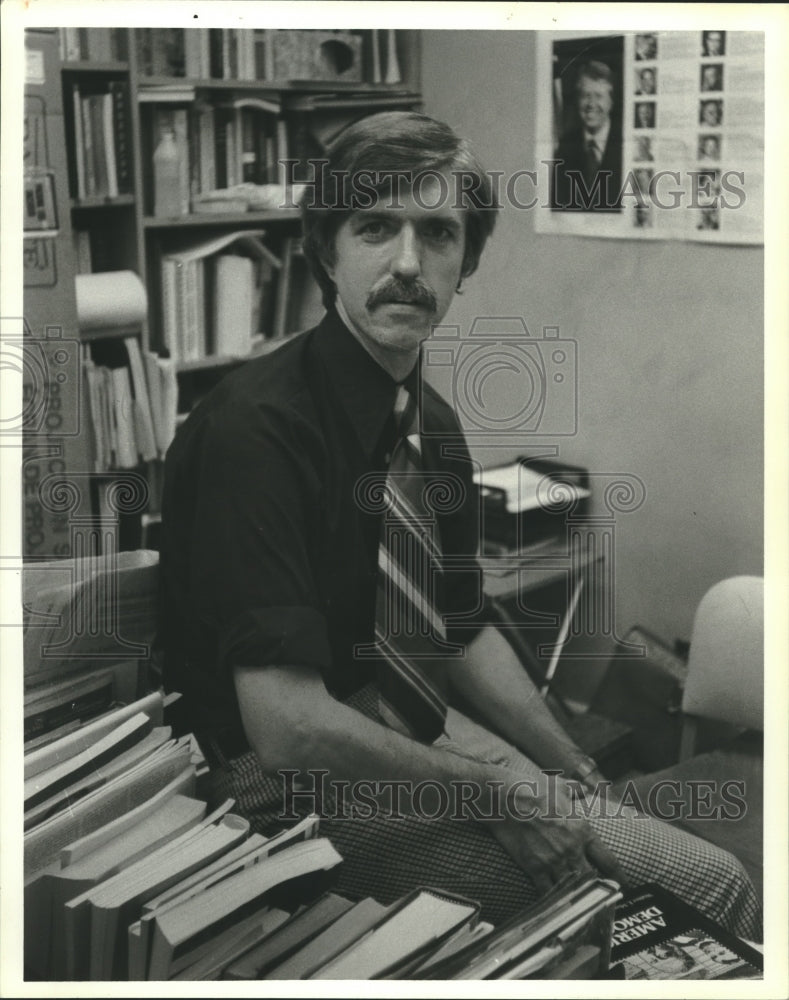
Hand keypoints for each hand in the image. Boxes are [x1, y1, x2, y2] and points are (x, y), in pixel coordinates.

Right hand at [485, 771, 625, 894]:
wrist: (505, 798)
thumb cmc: (532, 788)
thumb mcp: (559, 784)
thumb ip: (575, 789)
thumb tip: (583, 788)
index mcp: (582, 830)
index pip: (608, 860)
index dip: (619, 876)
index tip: (623, 884)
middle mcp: (572, 849)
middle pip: (594, 879)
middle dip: (601, 889)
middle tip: (606, 899)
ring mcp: (553, 861)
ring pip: (574, 887)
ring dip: (579, 895)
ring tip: (585, 904)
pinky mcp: (535, 868)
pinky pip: (549, 891)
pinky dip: (555, 898)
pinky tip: (559, 904)